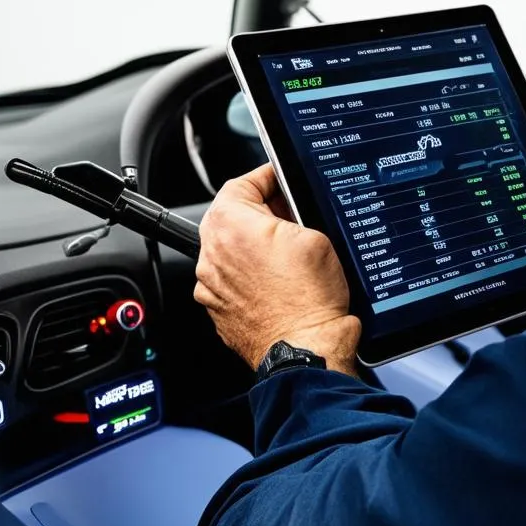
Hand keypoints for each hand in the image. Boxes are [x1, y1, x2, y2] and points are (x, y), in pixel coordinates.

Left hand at [194, 165, 360, 374]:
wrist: (306, 349)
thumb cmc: (310, 302)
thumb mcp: (315, 236)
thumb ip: (292, 212)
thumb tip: (286, 208)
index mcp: (231, 227)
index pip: (240, 183)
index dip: (266, 176)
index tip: (279, 177)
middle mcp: (212, 255)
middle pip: (231, 215)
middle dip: (260, 211)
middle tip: (290, 214)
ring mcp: (211, 285)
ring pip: (230, 248)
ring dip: (253, 243)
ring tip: (288, 252)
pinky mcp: (217, 308)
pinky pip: (230, 278)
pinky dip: (249, 273)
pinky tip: (278, 279)